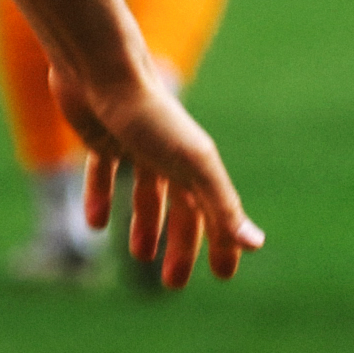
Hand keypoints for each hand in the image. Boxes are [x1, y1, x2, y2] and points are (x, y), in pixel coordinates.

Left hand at [54, 53, 263, 285]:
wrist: (99, 70)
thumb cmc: (148, 116)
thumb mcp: (191, 165)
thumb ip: (222, 205)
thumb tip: (257, 246)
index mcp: (196, 163)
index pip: (216, 212)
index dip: (222, 243)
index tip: (223, 276)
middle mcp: (169, 155)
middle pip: (181, 208)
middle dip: (181, 245)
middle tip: (173, 282)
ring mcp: (135, 145)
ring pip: (145, 193)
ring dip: (145, 224)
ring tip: (139, 254)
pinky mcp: (102, 137)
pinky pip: (103, 173)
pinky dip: (100, 198)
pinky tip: (96, 223)